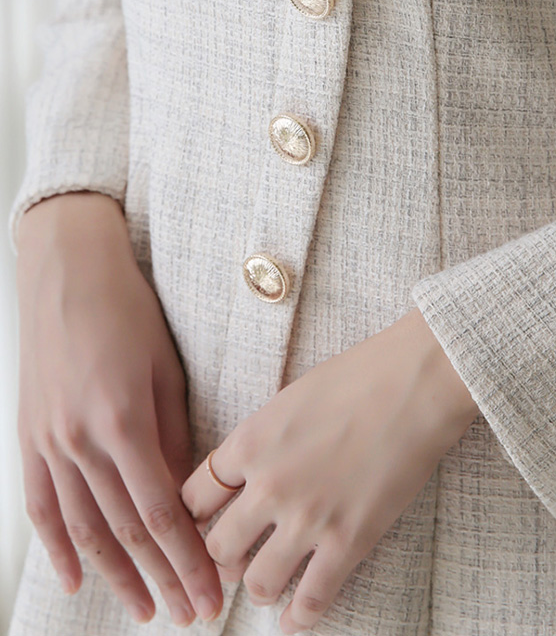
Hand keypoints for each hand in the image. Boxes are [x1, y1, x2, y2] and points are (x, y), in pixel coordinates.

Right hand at [16, 191, 222, 626]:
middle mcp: (79, 441)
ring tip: (141, 609)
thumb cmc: (127, 311)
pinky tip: (74, 579)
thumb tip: (188, 490)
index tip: (209, 591)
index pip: (161, 512)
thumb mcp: (165, 369)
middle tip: (187, 614)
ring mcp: (48, 442)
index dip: (186, 559)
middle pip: (124, 530)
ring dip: (114, 575)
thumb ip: (173, 435)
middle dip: (160, 577)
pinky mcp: (29, 437)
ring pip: (82, 528)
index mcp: (122, 421)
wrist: (66, 272)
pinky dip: (56, 547)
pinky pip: (40, 504)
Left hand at [181, 305, 478, 633]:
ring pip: (258, 583)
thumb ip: (261, 440)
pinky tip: (295, 618)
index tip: (205, 525)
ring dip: (260, 587)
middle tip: (235, 558)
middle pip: (218, 548)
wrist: (415, 382)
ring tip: (269, 582)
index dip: (195, 518)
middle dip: (223, 558)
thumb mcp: (289, 399)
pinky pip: (312, 599)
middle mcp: (269, 485)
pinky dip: (299, 617)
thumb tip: (248, 471)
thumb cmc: (357, 376)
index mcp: (249, 443)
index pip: (193, 499)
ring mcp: (308, 518)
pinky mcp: (349, 541)